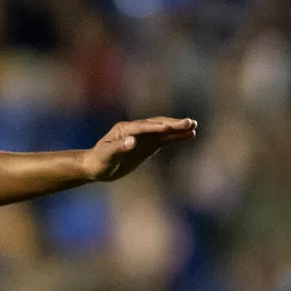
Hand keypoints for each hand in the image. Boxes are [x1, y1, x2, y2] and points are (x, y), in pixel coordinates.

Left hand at [82, 117, 197, 182]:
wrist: (96, 167)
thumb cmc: (99, 161)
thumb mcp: (107, 155)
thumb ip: (119, 147)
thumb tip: (132, 141)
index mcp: (124, 129)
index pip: (143, 127)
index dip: (156, 126)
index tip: (169, 127)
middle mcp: (136, 129)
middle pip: (157, 124)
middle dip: (172, 124)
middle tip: (189, 122)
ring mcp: (143, 136)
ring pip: (163, 130)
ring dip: (178, 128)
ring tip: (194, 125)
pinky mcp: (148, 145)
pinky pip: (165, 139)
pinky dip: (176, 137)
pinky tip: (190, 134)